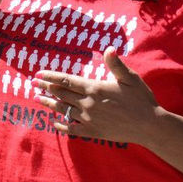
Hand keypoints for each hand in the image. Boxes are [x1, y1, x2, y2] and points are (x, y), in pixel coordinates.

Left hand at [32, 48, 159, 144]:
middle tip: (33, 83)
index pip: (66, 81)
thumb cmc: (141, 99)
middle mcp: (87, 104)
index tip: (38, 74)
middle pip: (60, 94)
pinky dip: (60, 124)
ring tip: (38, 99)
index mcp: (94, 88)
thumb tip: (109, 48)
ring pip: (62, 110)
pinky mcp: (92, 132)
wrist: (149, 126)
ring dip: (49, 104)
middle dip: (45, 88)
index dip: (50, 76)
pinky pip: (71, 128)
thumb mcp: (130, 78)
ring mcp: (88, 119)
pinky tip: (54, 122)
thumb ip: (116, 64)